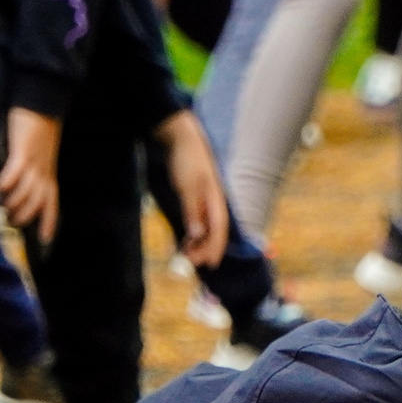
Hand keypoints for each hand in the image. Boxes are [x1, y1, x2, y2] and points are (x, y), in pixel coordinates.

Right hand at [0, 108, 61, 243]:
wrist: (40, 99)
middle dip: (23, 217)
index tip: (44, 240)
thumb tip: (10, 184)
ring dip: (11, 204)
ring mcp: (35, 163)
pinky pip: (13, 176)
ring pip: (25, 194)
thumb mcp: (35, 150)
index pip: (52, 203)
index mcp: (49, 172)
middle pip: (37, 204)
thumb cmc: (35, 123)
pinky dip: (3, 185)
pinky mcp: (23, 152)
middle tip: (9, 222)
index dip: (48, 222)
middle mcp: (44, 171)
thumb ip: (26, 166)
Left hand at [157, 109, 230, 266]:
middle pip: (214, 231)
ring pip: (206, 228)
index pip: (220, 228)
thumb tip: (197, 234)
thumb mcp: (188, 186)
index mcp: (216, 199)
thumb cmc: (187, 160)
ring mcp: (205, 201)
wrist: (181, 139)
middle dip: (205, 248)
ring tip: (186, 254)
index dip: (217, 247)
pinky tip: (186, 241)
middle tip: (191, 261)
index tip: (211, 263)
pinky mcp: (196, 199)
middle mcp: (213, 202)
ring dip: (199, 243)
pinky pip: (198, 221)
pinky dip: (193, 233)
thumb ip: (193, 210)